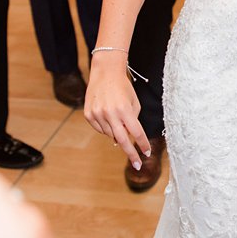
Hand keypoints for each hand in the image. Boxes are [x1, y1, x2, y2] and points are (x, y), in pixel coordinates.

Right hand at [84, 52, 149, 170]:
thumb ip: (133, 121)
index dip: (143, 144)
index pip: (136, 132)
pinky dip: (106, 127)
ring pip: (110, 135)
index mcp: (124, 109)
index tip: (147, 153)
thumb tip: (126, 139)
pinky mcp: (89, 115)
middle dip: (131, 154)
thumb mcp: (134, 102)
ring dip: (117, 133)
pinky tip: (107, 116)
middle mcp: (110, 113)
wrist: (105, 72)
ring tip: (117, 119)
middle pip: (123, 140)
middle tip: (137, 165)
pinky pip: (100, 129)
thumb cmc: (123, 87)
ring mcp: (98, 115)